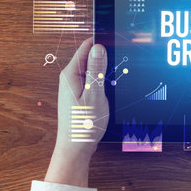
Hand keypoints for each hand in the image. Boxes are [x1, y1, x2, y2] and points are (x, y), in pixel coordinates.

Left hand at [45, 38, 107, 186]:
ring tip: (114, 83)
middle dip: (106, 59)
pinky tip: (110, 91)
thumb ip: (96, 70)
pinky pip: (93, 80)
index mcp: (71, 74)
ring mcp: (75, 86)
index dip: (102, 43)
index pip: (87, 47)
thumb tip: (98, 47)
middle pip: (91, 57)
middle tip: (120, 67)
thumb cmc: (84, 124)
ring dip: (106, 72)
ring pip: (94, 70)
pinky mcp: (81, 94)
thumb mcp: (94, 94)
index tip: (117, 42)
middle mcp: (71, 78)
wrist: (77, 148)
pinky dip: (103, 82)